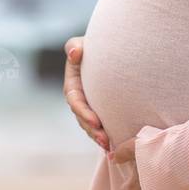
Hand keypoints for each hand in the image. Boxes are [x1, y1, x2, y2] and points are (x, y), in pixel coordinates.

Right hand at [63, 36, 109, 150]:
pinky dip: (106, 135)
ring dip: (98, 137)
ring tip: (110, 147)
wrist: (109, 50)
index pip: (75, 101)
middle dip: (92, 131)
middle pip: (82, 118)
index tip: (96, 122)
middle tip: (105, 141)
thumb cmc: (95, 45)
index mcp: (72, 84)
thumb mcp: (82, 43)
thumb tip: (74, 53)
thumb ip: (75, 45)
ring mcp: (89, 106)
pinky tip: (115, 145)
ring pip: (91, 125)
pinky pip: (100, 125)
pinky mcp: (99, 110)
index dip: (84, 113)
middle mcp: (79, 98)